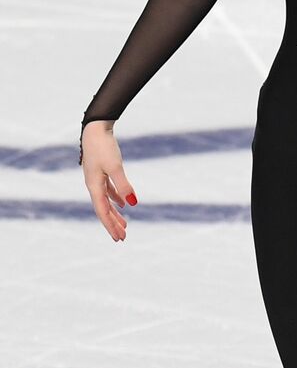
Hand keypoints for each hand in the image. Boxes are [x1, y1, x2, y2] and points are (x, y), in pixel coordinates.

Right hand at [81, 121, 136, 241]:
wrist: (96, 129)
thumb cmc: (104, 147)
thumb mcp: (115, 167)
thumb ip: (123, 185)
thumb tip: (132, 203)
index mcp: (93, 186)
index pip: (102, 211)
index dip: (110, 225)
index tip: (120, 237)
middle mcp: (93, 185)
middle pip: (103, 209)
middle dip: (113, 224)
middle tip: (122, 238)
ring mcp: (97, 179)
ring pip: (107, 201)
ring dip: (115, 213)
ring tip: (124, 225)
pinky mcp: (102, 171)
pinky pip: (109, 191)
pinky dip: (116, 198)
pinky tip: (124, 204)